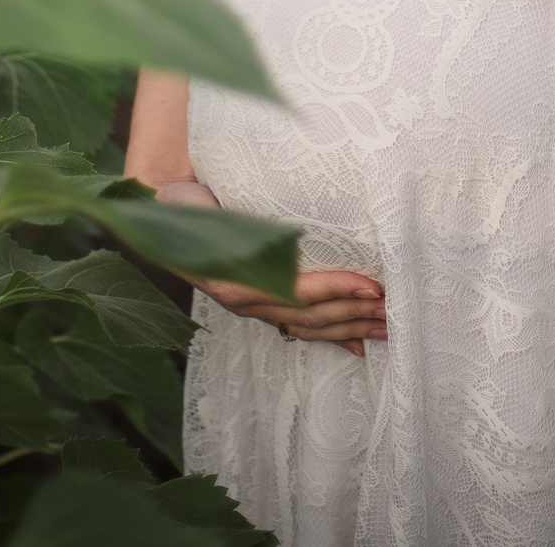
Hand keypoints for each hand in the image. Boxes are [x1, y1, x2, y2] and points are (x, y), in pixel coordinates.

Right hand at [154, 181, 385, 355]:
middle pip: (308, 315)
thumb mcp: (199, 211)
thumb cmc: (185, 209)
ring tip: (385, 326)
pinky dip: (329, 336)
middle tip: (393, 307)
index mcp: (234, 281)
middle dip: (352, 312)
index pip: (295, 290)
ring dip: (348, 326)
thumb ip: (225, 223)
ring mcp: (252, 307)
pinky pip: (298, 328)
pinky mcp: (259, 307)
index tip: (369, 284)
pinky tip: (355, 345)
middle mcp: (245, 301)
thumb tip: (265, 229)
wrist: (161, 219)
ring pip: (307, 325)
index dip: (334, 289)